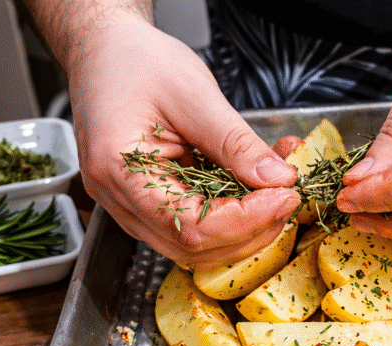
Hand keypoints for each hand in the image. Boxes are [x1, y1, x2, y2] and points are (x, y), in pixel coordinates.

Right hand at [64, 14, 299, 270]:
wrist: (104, 51)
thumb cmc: (135, 61)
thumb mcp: (194, 94)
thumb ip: (236, 143)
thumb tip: (277, 180)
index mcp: (119, 170)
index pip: (191, 226)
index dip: (246, 220)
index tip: (285, 196)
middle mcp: (118, 199)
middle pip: (194, 248)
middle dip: (251, 230)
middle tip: (287, 197)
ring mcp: (130, 206)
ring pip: (196, 246)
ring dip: (244, 227)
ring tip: (275, 191)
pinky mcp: (146, 203)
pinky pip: (192, 225)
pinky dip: (230, 214)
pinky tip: (253, 186)